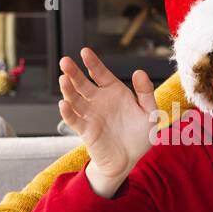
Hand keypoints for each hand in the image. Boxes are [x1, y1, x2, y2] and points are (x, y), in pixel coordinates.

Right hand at [58, 47, 157, 197]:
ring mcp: (90, 115)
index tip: (84, 52)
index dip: (92, 62)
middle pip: (83, 83)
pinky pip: (74, 120)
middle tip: (65, 61)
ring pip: (75, 99)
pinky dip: (68, 113)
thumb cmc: (138, 135)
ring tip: (63, 80)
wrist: (129, 159)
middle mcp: (98, 100)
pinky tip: (63, 104)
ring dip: (68, 90)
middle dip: (73, 72)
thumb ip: (146, 93)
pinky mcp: (85, 131)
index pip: (100, 73)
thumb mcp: (149, 113)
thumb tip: (139, 71)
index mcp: (113, 91)